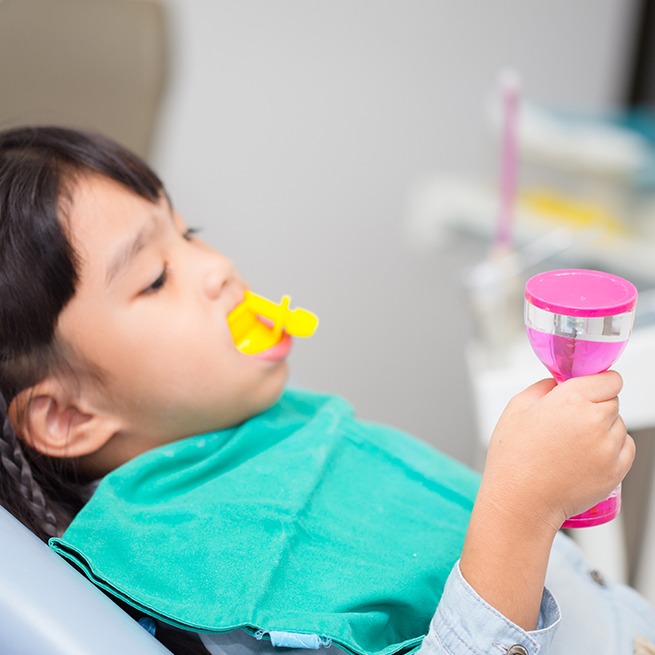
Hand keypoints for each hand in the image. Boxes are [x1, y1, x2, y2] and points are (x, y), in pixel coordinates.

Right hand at [481, 371, 634, 531]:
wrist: (521, 501)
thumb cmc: (513, 457)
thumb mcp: (516, 408)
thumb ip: (542, 387)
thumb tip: (558, 383)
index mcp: (571, 399)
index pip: (609, 379)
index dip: (598, 383)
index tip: (589, 389)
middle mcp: (594, 420)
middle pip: (613, 401)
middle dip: (596, 406)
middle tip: (570, 421)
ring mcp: (608, 447)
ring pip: (619, 425)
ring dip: (604, 428)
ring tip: (574, 444)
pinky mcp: (616, 470)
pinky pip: (626, 449)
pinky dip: (612, 449)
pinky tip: (585, 456)